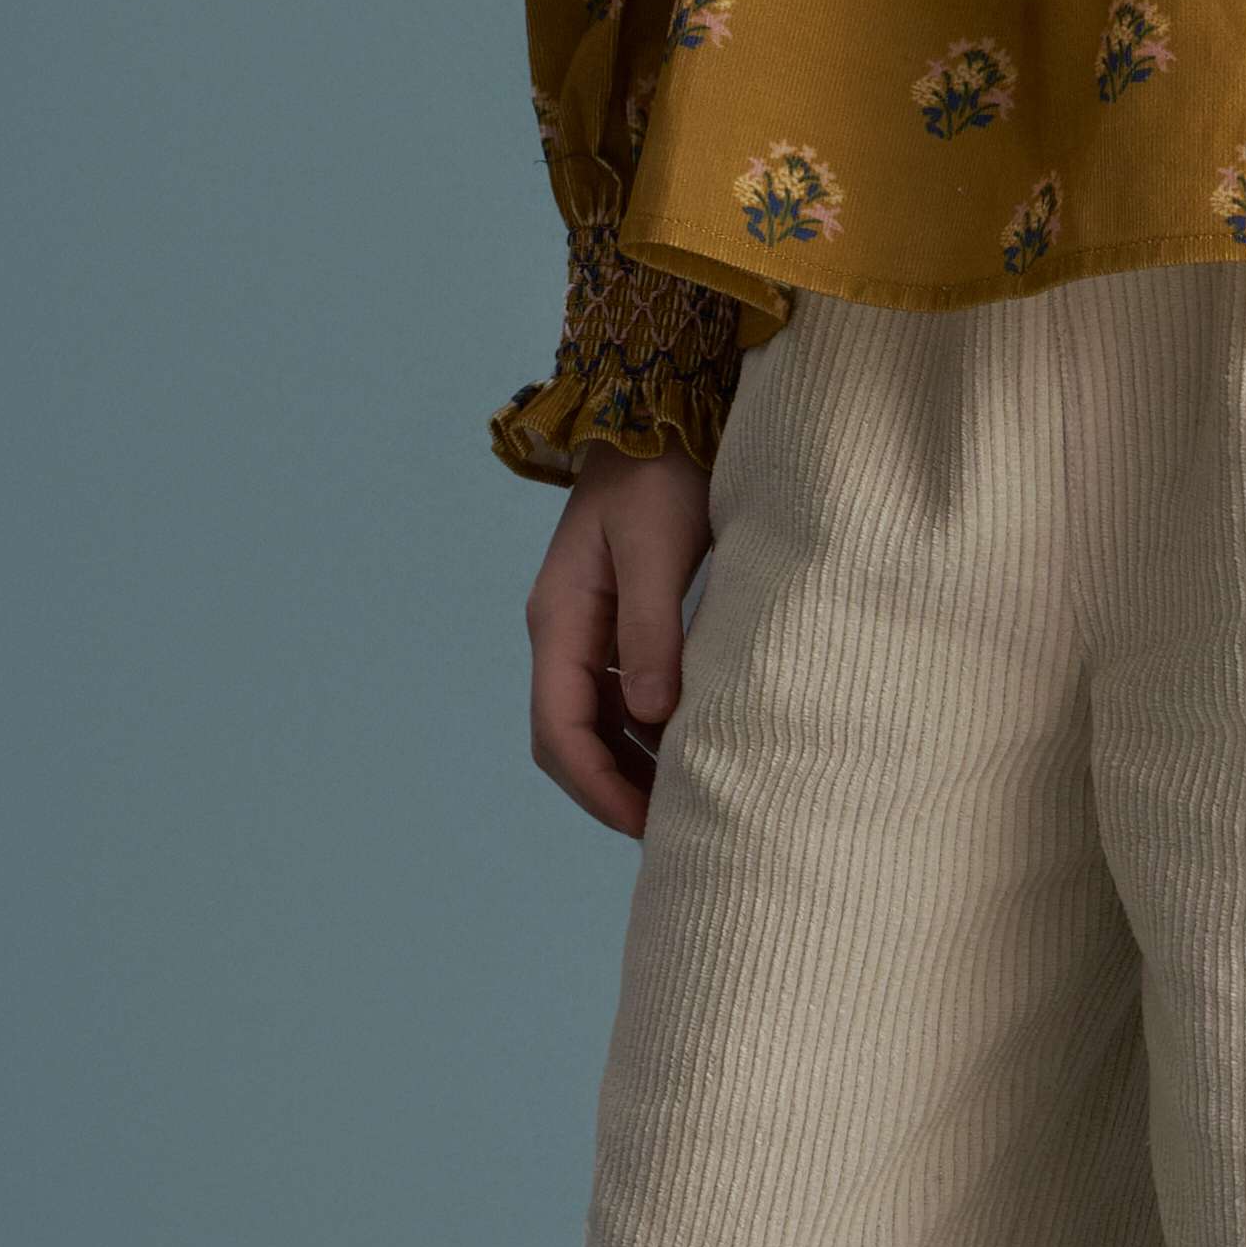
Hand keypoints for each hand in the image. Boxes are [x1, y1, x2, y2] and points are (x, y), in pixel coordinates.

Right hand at [528, 448, 714, 831]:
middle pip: (567, 737)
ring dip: (628, 767)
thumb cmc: (660, 474)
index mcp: (559, 619)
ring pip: (593, 722)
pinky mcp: (615, 619)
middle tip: (670, 833)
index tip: (646, 826)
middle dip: (609, 790)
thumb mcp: (657, 549)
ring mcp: (585, 627)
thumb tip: (650, 717)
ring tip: (683, 804)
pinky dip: (645, 733)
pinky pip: (618, 696)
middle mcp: (562, 631)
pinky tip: (686, 748)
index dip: (598, 787)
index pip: (559, 730)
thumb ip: (651, 632)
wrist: (661, 412)